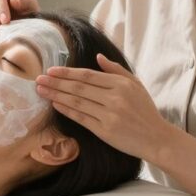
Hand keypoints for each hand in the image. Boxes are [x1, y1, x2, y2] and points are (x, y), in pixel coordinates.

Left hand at [36, 54, 174, 159]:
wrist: (157, 138)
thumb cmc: (145, 110)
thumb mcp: (136, 85)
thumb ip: (116, 70)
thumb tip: (97, 57)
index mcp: (121, 84)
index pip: (88, 76)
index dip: (67, 72)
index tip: (51, 70)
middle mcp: (114, 98)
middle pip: (78, 87)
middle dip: (56, 82)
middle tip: (38, 79)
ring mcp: (109, 115)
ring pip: (77, 102)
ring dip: (56, 95)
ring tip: (41, 90)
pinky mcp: (105, 131)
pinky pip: (81, 118)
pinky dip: (66, 110)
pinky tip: (55, 104)